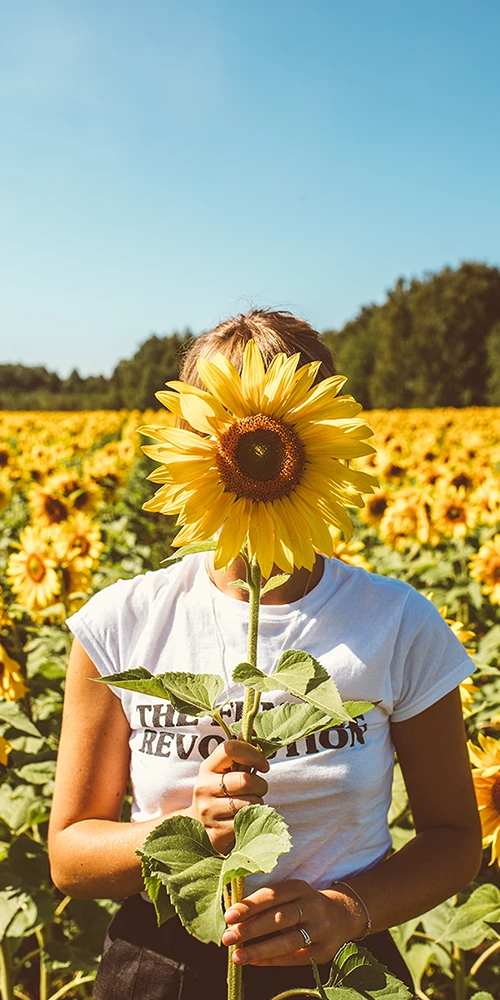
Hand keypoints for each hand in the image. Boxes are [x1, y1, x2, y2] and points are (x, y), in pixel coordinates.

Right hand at [187, 740, 268, 852]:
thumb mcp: (224, 772)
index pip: (230, 749)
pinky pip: (247, 823)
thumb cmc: (219, 793)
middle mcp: (204, 787)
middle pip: (246, 780)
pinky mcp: (216, 833)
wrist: (197, 828)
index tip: (263, 765)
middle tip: (258, 789)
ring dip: (257, 805)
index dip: (252, 753)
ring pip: (250, 803)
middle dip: (260, 785)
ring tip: (248, 806)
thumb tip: (252, 731)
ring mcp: (208, 811)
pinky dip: (251, 822)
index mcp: (208, 767)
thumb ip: (239, 753)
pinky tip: (242, 821)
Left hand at [222, 879, 364, 966]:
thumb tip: (234, 914)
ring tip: (236, 957)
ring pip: (288, 942)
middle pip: (279, 918)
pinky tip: (254, 961)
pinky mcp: (324, 951)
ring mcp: (320, 930)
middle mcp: (313, 907)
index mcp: (301, 888)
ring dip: (259, 950)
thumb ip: (268, 900)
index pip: (273, 895)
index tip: (229, 916)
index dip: (251, 905)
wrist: (342, 916)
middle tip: (228, 937)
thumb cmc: (304, 904)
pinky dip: (273, 961)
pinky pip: (295, 958)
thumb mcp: (292, 893)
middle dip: (251, 928)